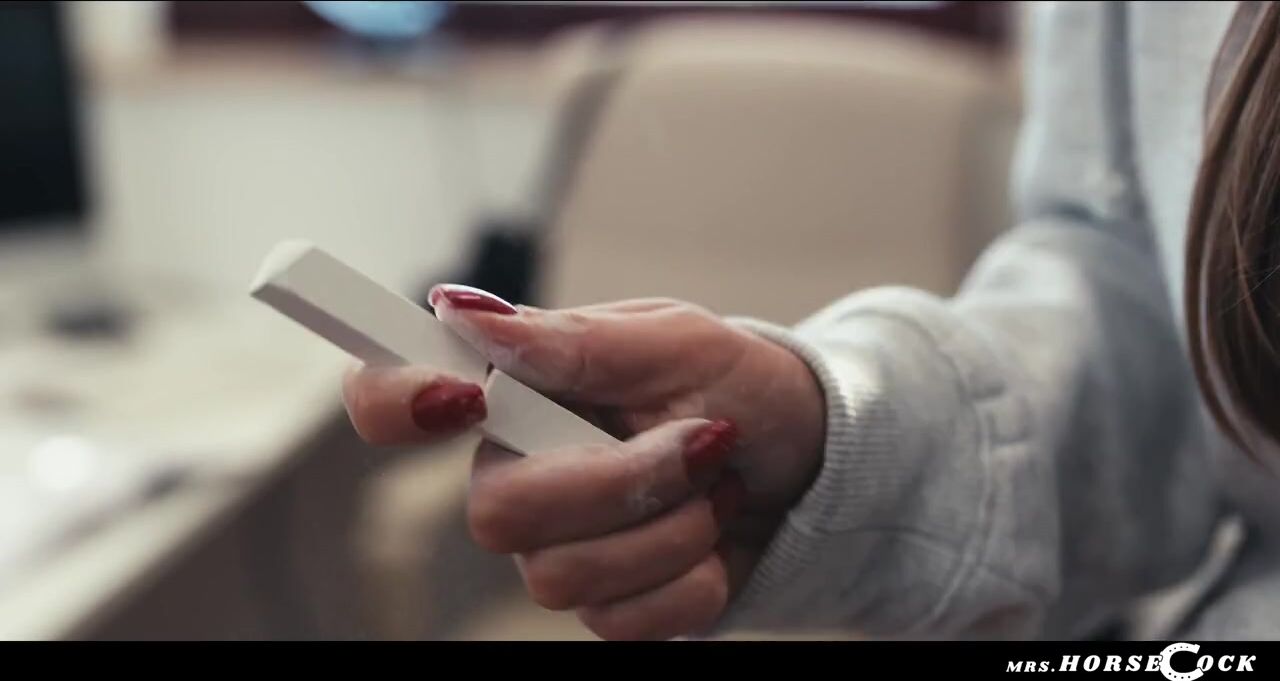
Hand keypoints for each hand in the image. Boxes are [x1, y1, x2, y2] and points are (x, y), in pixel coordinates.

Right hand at [342, 285, 825, 639]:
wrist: (809, 461)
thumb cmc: (737, 384)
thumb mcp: (675, 341)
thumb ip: (571, 340)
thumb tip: (462, 309)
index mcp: (515, 390)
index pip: (391, 393)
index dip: (390, 399)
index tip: (460, 398)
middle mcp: (514, 470)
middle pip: (494, 514)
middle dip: (621, 483)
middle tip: (702, 443)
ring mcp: (553, 545)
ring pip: (563, 577)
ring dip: (673, 527)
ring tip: (716, 483)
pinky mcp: (604, 605)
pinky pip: (622, 622)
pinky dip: (694, 577)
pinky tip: (713, 536)